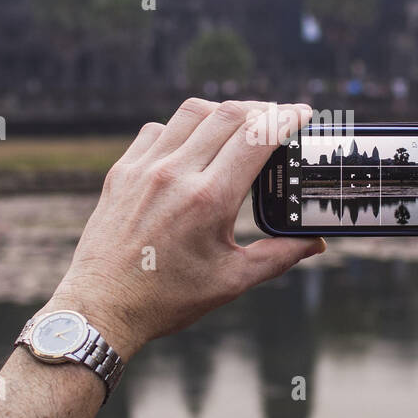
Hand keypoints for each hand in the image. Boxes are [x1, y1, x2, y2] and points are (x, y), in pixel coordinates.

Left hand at [44, 99, 324, 357]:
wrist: (102, 307)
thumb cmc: (168, 299)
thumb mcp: (232, 280)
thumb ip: (279, 256)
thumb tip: (316, 243)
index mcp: (209, 200)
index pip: (257, 136)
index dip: (286, 117)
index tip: (303, 113)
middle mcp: (176, 174)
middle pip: (229, 113)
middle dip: (262, 109)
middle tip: (279, 118)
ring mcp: (144, 169)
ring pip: (192, 112)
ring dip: (222, 112)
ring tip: (239, 126)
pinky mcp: (122, 171)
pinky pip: (157, 130)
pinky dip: (183, 129)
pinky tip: (193, 147)